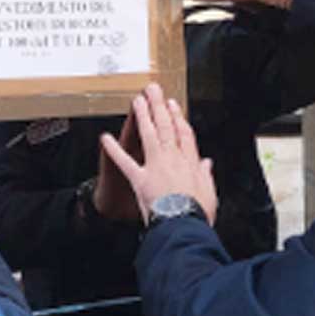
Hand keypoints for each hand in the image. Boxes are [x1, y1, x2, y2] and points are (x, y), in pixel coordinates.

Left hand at [99, 83, 217, 224]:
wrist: (183, 225)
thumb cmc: (197, 213)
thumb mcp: (209, 193)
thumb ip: (206, 175)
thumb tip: (207, 163)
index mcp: (190, 163)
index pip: (184, 134)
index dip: (177, 118)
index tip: (173, 105)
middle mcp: (173, 159)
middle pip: (166, 127)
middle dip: (159, 107)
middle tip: (153, 90)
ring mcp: (156, 166)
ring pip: (149, 135)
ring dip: (142, 116)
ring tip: (137, 100)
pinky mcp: (140, 178)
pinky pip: (125, 162)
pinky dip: (114, 150)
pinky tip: (105, 138)